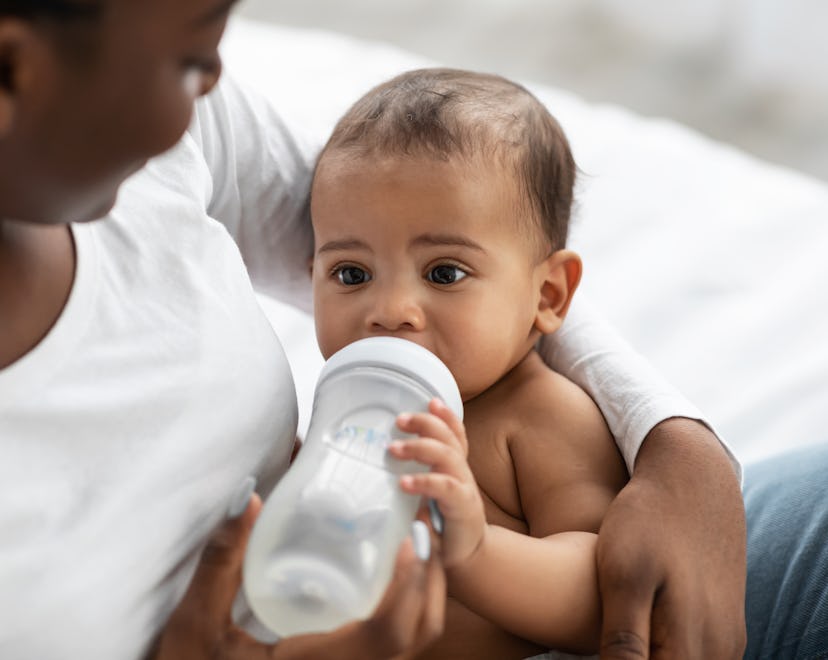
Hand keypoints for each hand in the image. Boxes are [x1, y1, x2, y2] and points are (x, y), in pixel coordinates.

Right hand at [151, 494, 445, 659]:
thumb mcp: (197, 622)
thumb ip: (221, 560)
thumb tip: (248, 495)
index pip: (387, 634)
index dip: (409, 584)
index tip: (411, 536)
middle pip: (418, 632)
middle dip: (430, 576)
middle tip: (420, 521)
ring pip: (414, 638)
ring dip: (426, 588)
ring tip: (415, 535)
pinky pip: (399, 641)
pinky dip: (411, 603)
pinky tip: (394, 566)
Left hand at [389, 398, 486, 567]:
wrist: (467, 557)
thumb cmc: (442, 524)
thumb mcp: (429, 495)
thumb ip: (416, 477)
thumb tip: (380, 463)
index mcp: (455, 466)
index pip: (455, 433)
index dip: (446, 415)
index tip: (430, 401)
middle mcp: (462, 472)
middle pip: (448, 437)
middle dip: (424, 424)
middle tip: (398, 421)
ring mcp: (465, 487)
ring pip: (447, 455)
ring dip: (419, 447)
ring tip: (393, 449)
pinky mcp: (462, 507)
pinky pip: (446, 487)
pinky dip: (425, 481)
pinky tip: (404, 482)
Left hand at [596, 418, 746, 658]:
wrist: (694, 477)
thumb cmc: (650, 520)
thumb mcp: (623, 573)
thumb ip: (624, 638)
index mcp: (689, 649)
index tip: (590, 645)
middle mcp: (718, 654)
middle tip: (601, 623)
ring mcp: (726, 640)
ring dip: (647, 655)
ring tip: (611, 624)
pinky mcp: (726, 625)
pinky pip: (693, 654)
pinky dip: (664, 648)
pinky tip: (637, 623)